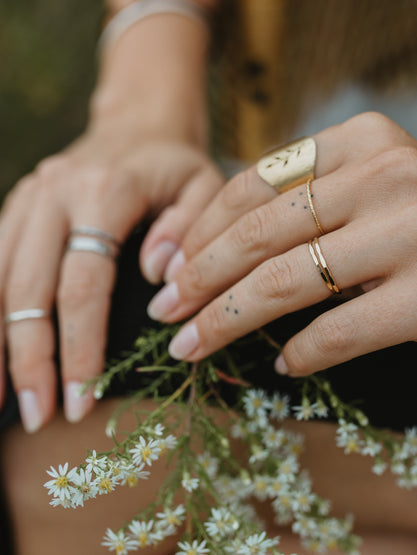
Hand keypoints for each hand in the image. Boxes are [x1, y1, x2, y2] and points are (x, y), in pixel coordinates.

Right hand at [0, 115, 223, 431]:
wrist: (140, 124)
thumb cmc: (178, 165)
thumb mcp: (204, 187)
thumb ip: (189, 228)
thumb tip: (160, 278)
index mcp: (104, 192)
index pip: (84, 282)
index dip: (80, 344)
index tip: (85, 397)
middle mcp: (53, 194)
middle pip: (29, 289)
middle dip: (32, 359)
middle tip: (39, 415)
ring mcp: (27, 198)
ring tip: (3, 401)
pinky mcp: (16, 205)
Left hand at [144, 112, 416, 375]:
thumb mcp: (386, 197)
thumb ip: (318, 210)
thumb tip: (226, 256)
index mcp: (367, 142)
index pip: (256, 184)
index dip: (202, 231)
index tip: (172, 271)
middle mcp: (389, 174)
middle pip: (261, 232)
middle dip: (200, 278)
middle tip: (164, 313)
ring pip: (289, 281)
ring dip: (228, 321)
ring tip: (192, 346)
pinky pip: (341, 330)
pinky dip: (301, 353)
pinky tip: (283, 366)